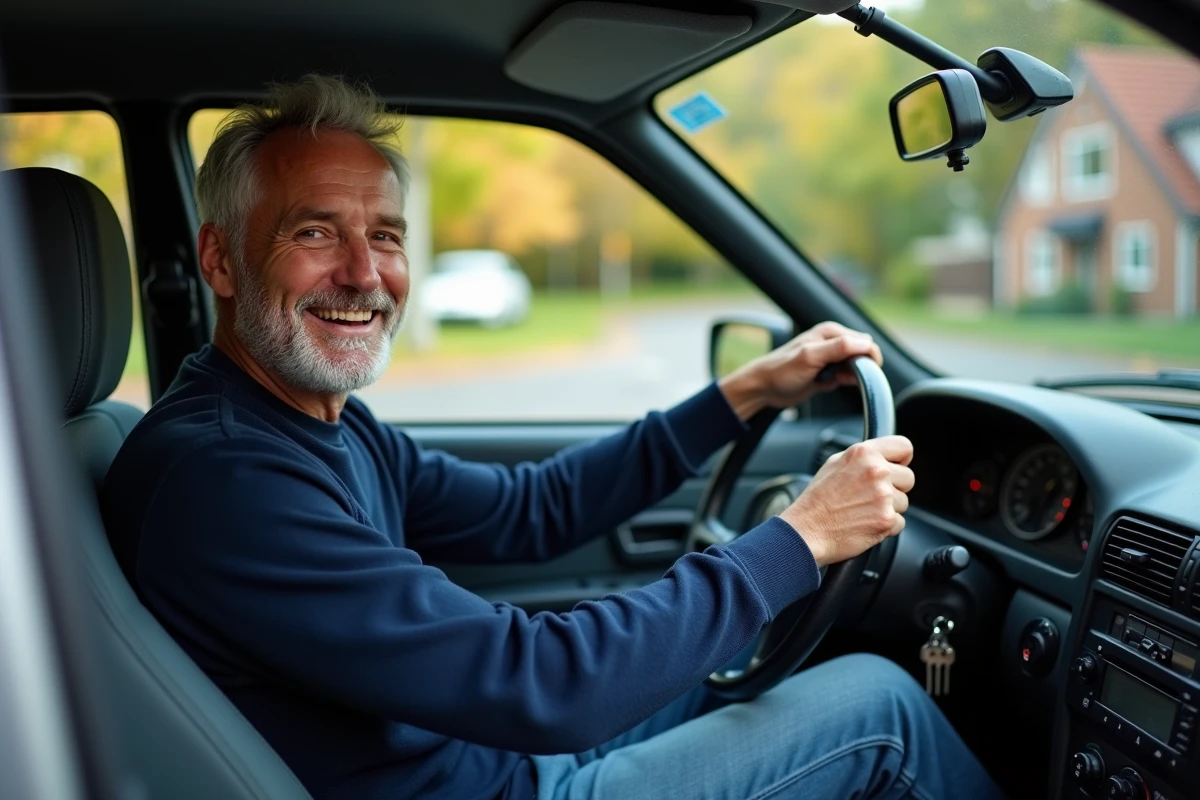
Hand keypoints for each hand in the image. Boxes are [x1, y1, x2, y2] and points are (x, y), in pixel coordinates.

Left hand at [718, 322, 882, 420]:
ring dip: (848, 377)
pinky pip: (845, 378)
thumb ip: (838, 348)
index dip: (867, 358)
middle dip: (857, 369)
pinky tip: (826, 385)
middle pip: (862, 355)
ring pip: (855, 368)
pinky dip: (840, 384)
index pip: (864, 341)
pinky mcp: (827, 372)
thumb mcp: (810, 357)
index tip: (858, 372)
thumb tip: (866, 343)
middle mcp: (832, 342)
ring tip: (830, 381)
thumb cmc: (781, 371)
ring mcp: (830, 358)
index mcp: (830, 332)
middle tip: (840, 378)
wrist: (763, 389)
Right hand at [777, 436, 914, 566]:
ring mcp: (883, 496)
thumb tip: (882, 458)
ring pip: (904, 502)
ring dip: (888, 508)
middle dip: (895, 487)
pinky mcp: (886, 519)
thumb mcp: (834, 464)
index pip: (904, 446)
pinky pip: (899, 523)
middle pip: (908, 477)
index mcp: (864, 453)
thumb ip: (863, 458)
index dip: (902, 459)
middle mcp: (876, 471)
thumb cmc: (816, 500)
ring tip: (863, 511)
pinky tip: (865, 524)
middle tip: (872, 496)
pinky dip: (885, 527)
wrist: (806, 530)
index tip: (897, 467)